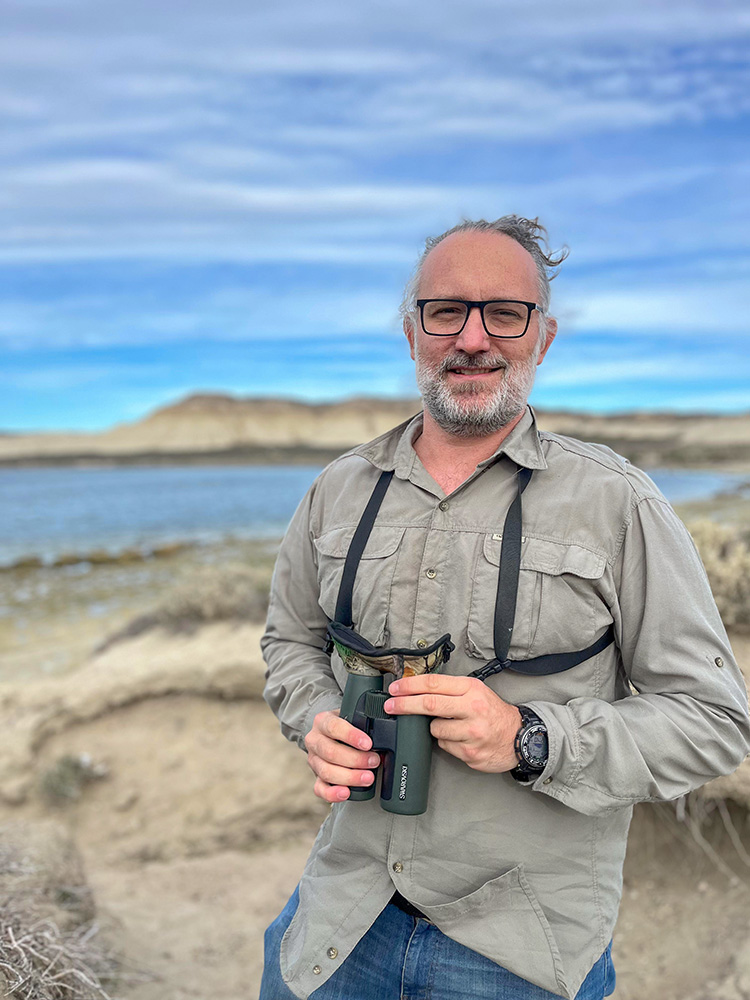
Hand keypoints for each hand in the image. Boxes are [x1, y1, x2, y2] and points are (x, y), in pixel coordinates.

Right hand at [304, 710, 380, 802]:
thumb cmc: (347, 727)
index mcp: (322, 721)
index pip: (333, 727)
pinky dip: (333, 793)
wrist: (333, 736)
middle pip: (330, 752)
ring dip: (349, 777)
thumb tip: (383, 740)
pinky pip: (320, 789)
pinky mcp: (316, 777)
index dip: (351, 736)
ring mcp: (313, 760)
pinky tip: (346, 793)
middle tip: (374, 761)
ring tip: (368, 778)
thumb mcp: (353, 720)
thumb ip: (364, 726)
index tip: (368, 744)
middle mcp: (314, 740)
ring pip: (326, 771)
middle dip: (355, 759)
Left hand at [385, 675, 521, 772]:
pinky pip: (445, 746)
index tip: (395, 688)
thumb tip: (416, 689)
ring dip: (434, 728)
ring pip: (434, 729)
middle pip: (429, 704)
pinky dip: (447, 742)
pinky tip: (460, 738)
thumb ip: (450, 690)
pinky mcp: (470, 752)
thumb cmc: (493, 713)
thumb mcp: (476, 691)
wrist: (520, 737)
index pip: (434, 683)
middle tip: (390, 705)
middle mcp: (472, 709)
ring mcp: (472, 732)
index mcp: (471, 689)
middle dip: (404, 705)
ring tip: (450, 726)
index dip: (410, 686)